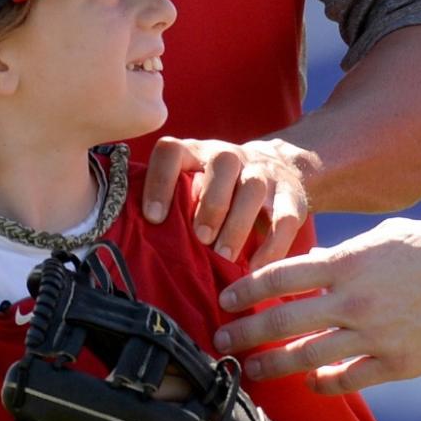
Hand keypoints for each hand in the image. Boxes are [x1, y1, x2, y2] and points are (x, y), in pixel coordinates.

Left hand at [144, 136, 309, 266]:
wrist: (279, 169)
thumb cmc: (217, 191)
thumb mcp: (193, 185)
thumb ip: (171, 202)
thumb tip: (128, 242)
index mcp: (197, 152)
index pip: (173, 151)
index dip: (160, 181)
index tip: (154, 218)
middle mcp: (232, 155)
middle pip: (224, 163)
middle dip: (211, 203)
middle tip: (201, 239)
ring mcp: (265, 172)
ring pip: (254, 187)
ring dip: (238, 223)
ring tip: (225, 257)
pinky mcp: (293, 194)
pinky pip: (286, 217)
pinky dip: (272, 245)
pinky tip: (257, 268)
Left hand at [213, 217, 420, 393]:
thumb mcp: (388, 237)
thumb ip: (346, 254)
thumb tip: (310, 264)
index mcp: (351, 261)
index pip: (282, 276)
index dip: (247, 289)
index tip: (227, 300)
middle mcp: (356, 298)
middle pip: (282, 320)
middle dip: (245, 332)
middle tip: (221, 339)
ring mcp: (375, 334)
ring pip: (307, 356)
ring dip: (273, 364)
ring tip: (252, 368)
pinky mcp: (397, 363)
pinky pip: (347, 379)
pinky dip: (323, 383)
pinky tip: (311, 382)